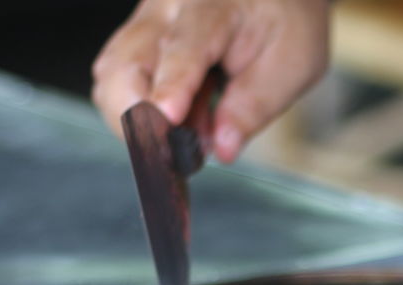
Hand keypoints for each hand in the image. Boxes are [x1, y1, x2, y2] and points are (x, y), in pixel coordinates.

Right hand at [92, 0, 329, 162]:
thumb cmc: (285, 19)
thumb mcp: (293, 63)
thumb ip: (255, 106)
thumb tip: (221, 149)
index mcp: (212, 6)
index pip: (181, 50)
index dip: (170, 90)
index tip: (167, 121)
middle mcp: (167, 8)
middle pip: (123, 66)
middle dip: (140, 121)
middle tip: (178, 151)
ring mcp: (145, 21)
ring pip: (110, 77)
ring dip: (137, 121)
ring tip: (185, 129)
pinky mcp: (136, 37)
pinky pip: (116, 80)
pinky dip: (137, 111)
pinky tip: (175, 118)